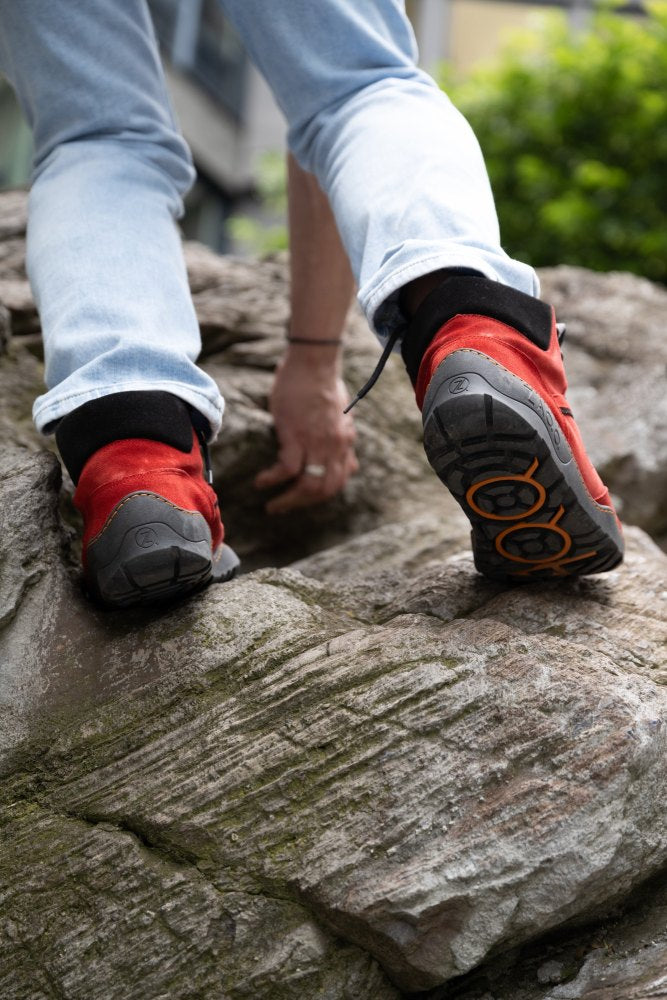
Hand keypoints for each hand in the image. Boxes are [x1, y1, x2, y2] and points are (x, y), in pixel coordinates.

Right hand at [255, 350, 357, 513]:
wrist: (313, 363)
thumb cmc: (323, 382)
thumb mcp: (342, 413)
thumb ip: (345, 437)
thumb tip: (351, 457)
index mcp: (345, 443)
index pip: (339, 480)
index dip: (322, 494)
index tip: (305, 498)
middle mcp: (334, 447)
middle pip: (324, 490)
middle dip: (304, 504)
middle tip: (285, 507)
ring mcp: (316, 443)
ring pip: (308, 486)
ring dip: (289, 500)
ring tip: (272, 506)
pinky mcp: (296, 435)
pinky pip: (286, 469)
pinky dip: (273, 480)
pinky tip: (260, 483)